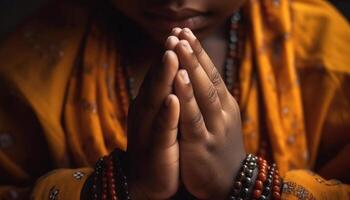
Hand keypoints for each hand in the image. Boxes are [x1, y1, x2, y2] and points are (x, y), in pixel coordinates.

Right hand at [126, 38, 180, 198]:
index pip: (161, 75)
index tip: (180, 34)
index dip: (171, 55)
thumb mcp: (160, 116)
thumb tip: (174, 72)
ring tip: (172, 56)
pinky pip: (162, 129)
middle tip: (174, 35)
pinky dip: (166, 113)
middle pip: (158, 81)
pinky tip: (172, 100)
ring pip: (157, 100)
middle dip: (167, 58)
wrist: (146, 181)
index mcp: (150, 103)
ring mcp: (149, 128)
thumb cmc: (158, 145)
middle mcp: (146, 112)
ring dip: (165, 78)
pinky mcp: (156, 148)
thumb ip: (164, 95)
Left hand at [172, 28, 245, 199]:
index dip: (199, 53)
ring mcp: (213, 128)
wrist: (229, 182)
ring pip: (203, 94)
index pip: (211, 73)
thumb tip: (198, 73)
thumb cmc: (219, 146)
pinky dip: (186, 99)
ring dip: (191, 68)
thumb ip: (210, 98)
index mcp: (224, 104)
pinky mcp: (202, 145)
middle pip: (207, 78)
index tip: (185, 33)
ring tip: (179, 47)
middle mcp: (222, 112)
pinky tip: (178, 81)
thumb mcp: (220, 118)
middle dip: (193, 54)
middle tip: (180, 32)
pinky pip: (192, 119)